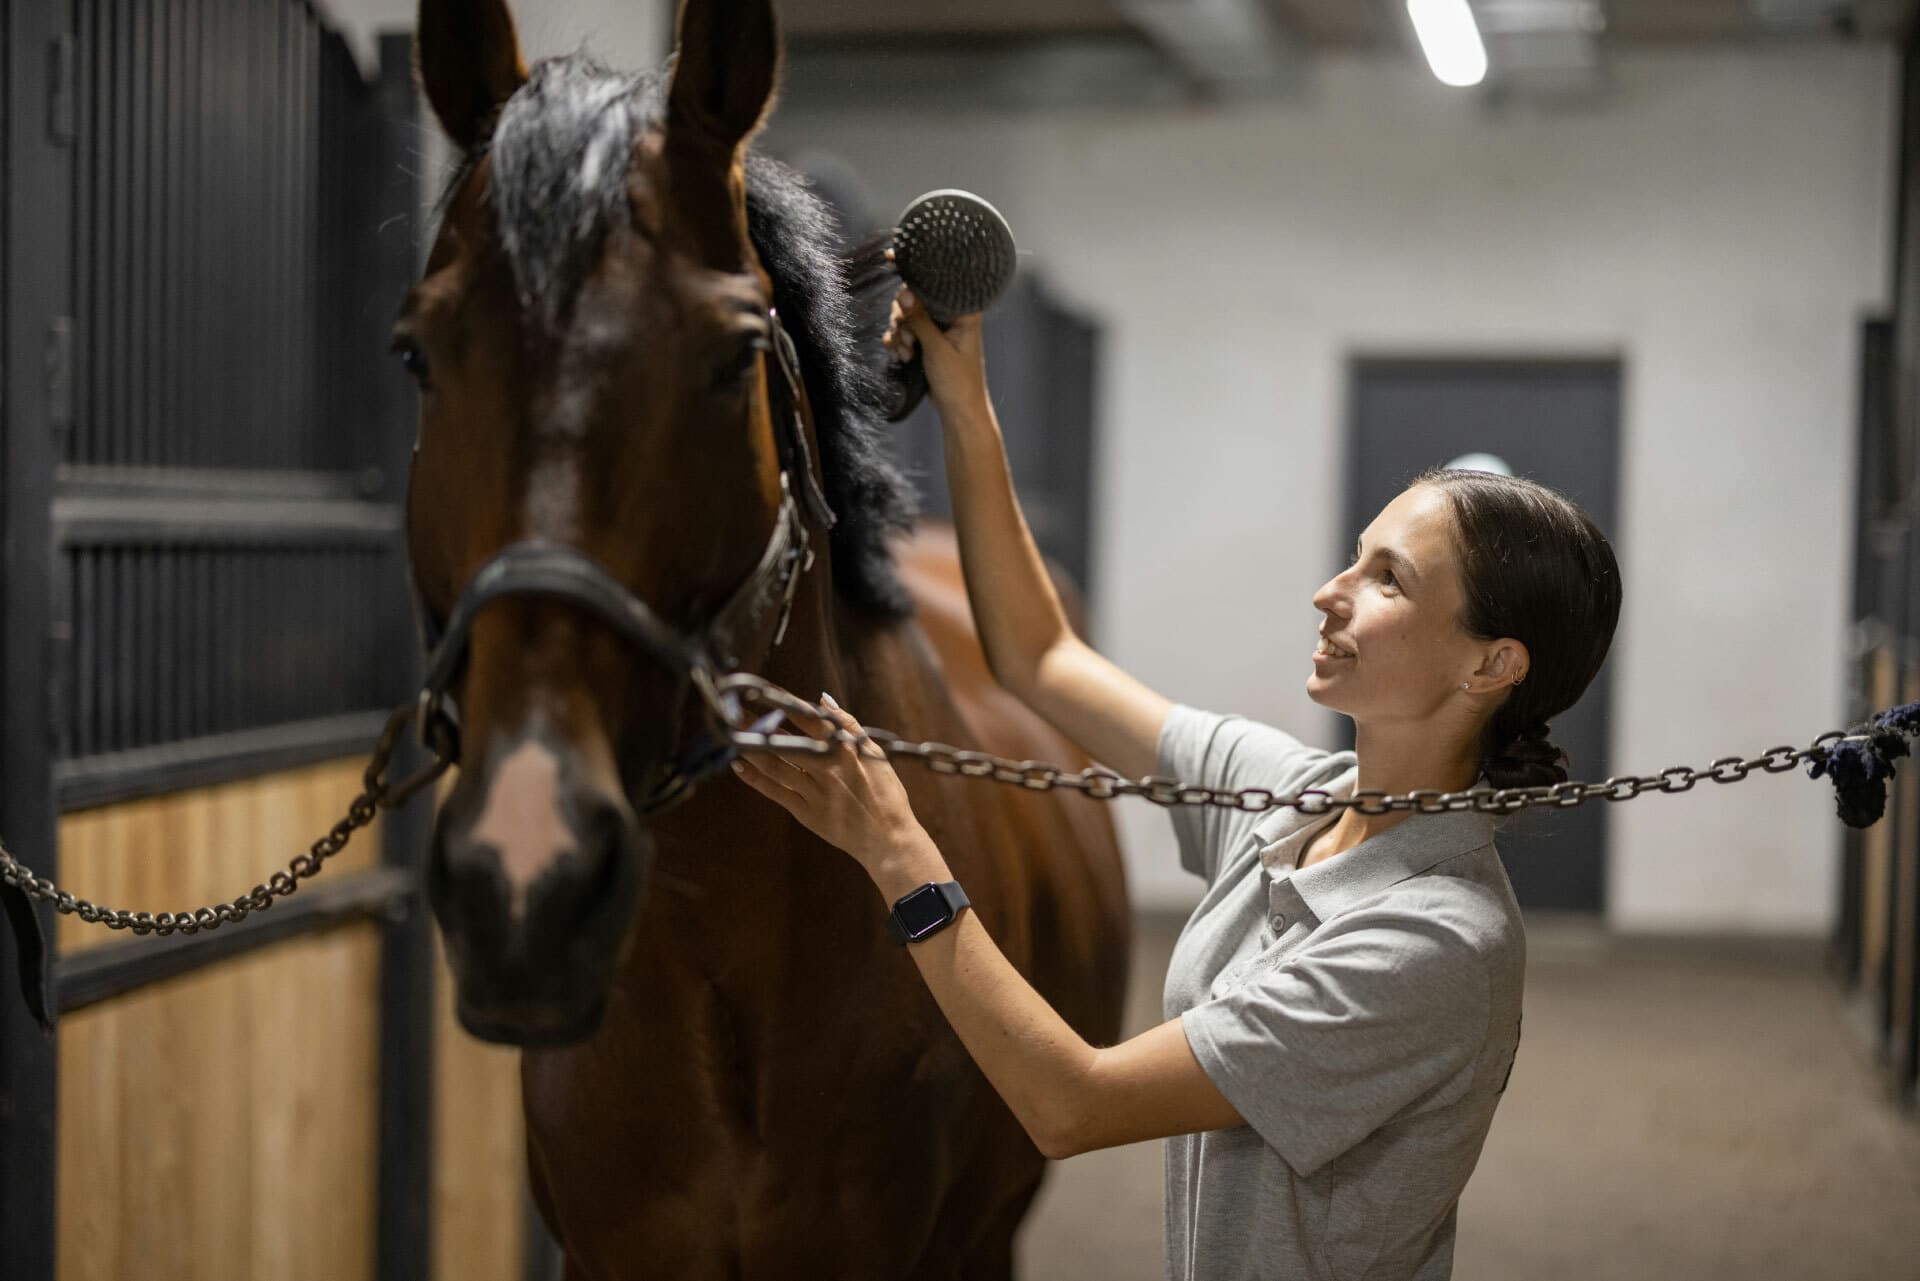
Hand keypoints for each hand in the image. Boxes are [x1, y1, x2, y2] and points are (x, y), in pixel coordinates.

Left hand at [730, 694, 929, 872]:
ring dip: (750, 749)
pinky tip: (739, 766)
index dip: (782, 704)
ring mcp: (814, 792)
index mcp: (844, 750)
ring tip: (730, 734)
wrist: (888, 839)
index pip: (808, 719)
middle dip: (757, 725)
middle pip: (784, 741)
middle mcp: (826, 768)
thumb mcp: (874, 753)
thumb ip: (849, 725)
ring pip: (774, 765)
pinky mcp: (806, 812)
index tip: (761, 692)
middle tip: (732, 711)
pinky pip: (775, 792)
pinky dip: (755, 778)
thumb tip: (824, 699)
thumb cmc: (886, 794)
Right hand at [881, 248, 988, 418]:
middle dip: (903, 318)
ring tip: (907, 354)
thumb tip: (904, 291)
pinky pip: (904, 332)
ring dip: (900, 334)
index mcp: (963, 310)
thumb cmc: (959, 382)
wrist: (958, 412)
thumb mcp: (937, 349)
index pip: (938, 280)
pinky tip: (901, 357)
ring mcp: (937, 328)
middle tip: (908, 340)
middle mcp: (950, 315)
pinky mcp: (927, 342)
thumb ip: (919, 319)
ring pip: (906, 316)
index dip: (914, 269)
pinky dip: (899, 343)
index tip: (891, 257)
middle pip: (914, 297)